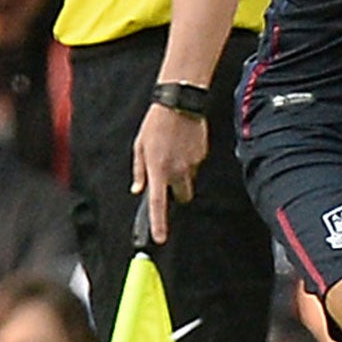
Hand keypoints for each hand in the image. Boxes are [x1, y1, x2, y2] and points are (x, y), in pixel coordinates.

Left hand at [132, 102, 208, 243]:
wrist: (179, 103)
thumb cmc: (156, 124)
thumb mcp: (139, 147)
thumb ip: (139, 171)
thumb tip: (138, 189)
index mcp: (158, 170)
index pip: (158, 204)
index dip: (159, 224)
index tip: (160, 238)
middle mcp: (177, 170)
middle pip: (181, 197)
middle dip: (176, 193)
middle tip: (168, 179)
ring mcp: (193, 164)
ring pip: (189, 181)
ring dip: (182, 175)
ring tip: (175, 153)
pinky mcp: (203, 156)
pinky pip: (196, 166)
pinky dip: (190, 161)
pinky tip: (183, 144)